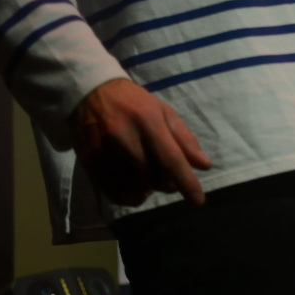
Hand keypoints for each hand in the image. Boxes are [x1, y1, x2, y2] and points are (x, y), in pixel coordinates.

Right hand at [71, 77, 212, 206]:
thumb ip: (184, 139)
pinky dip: (130, 197)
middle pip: (153, 176)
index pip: (170, 158)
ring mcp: (103, 151)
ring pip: (134, 187)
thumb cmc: (135, 103)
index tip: (198, 201)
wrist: (91, 94)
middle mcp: (124, 137)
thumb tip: (205, 166)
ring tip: (151, 178)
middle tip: (171, 179)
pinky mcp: (89, 163)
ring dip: (149, 190)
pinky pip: (114, 194)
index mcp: (147, 120)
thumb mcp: (164, 112)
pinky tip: (136, 187)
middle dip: (168, 184)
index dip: (186, 182)